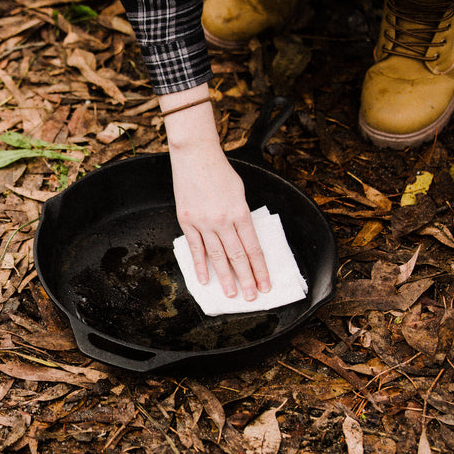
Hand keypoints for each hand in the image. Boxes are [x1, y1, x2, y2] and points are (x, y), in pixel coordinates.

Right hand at [160, 87, 270, 299]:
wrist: (195, 156)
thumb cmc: (220, 171)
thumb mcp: (240, 192)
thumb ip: (241, 216)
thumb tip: (242, 238)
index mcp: (240, 212)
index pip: (253, 248)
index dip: (260, 269)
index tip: (266, 284)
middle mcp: (222, 220)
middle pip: (237, 256)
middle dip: (246, 279)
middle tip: (251, 297)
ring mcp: (203, 222)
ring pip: (217, 256)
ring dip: (225, 278)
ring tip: (232, 294)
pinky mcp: (187, 221)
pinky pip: (195, 248)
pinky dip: (200, 265)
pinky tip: (205, 280)